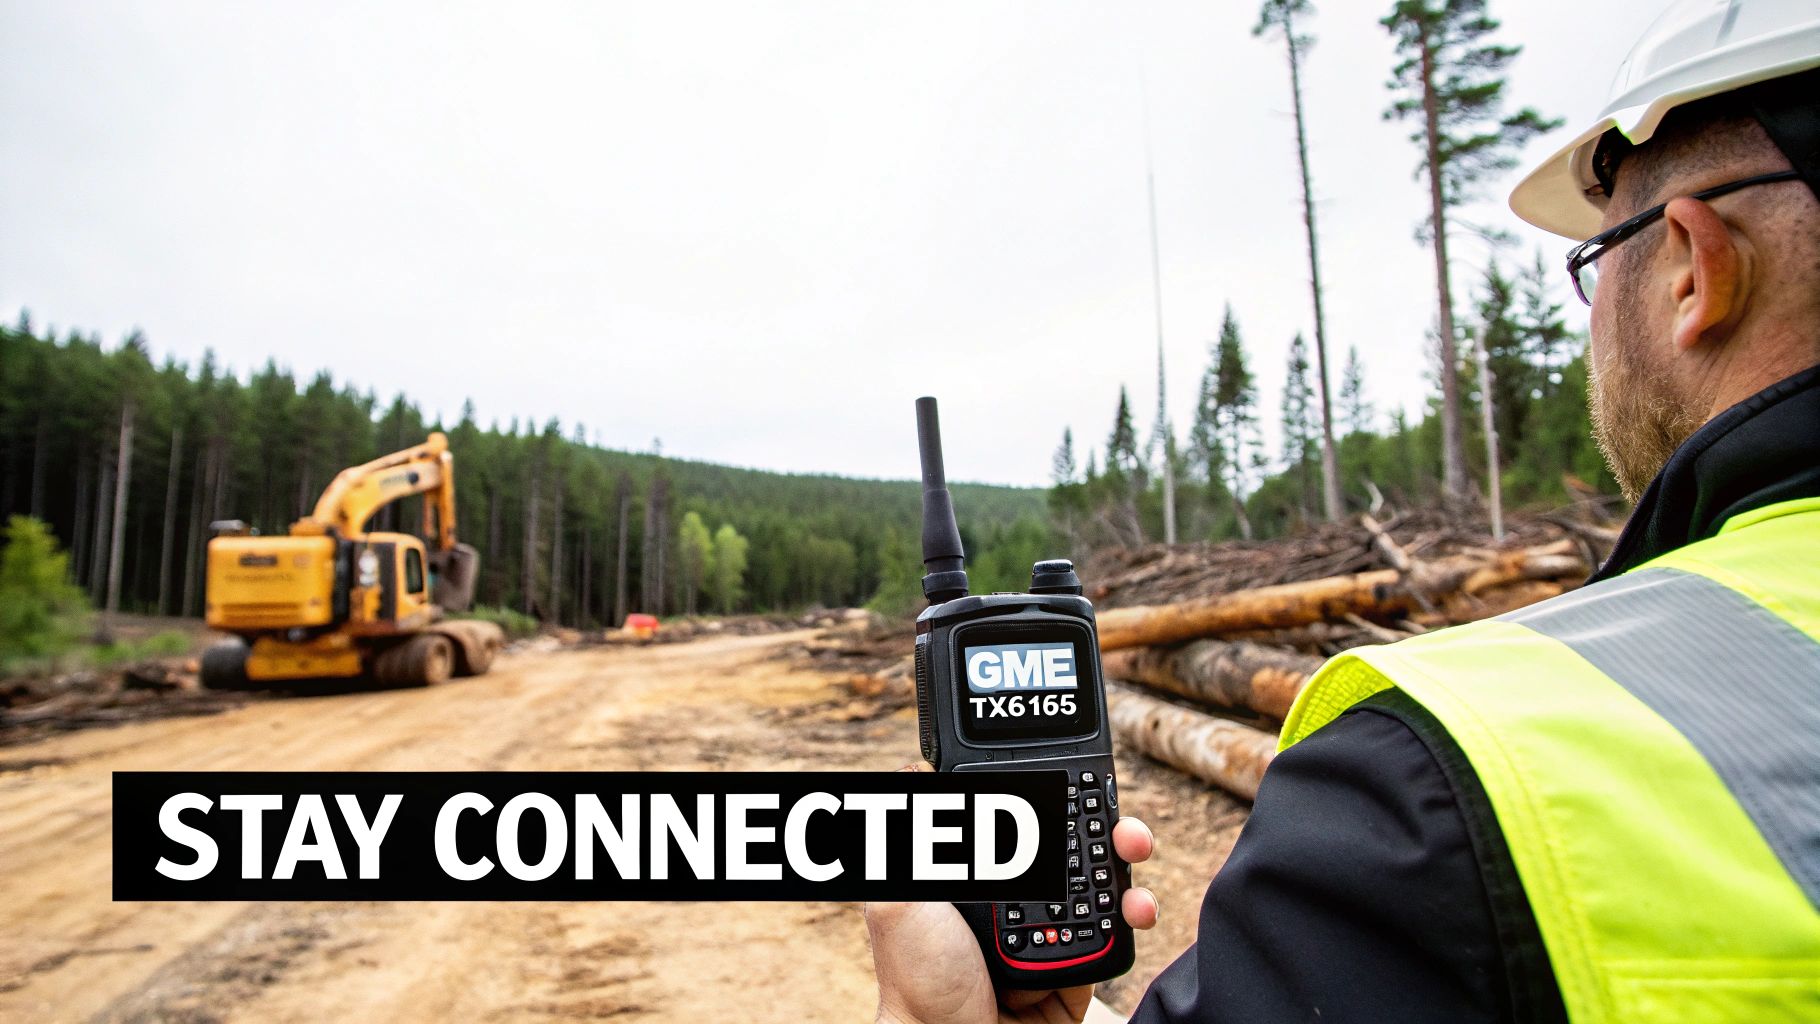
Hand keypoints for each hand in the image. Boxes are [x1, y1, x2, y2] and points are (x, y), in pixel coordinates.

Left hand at [867, 765, 1159, 1023]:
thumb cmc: (917, 980)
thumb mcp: (901, 899)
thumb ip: (910, 839)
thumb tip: (912, 773)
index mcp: (974, 883)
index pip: (1024, 831)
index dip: (1057, 806)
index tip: (1084, 787)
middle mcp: (1012, 908)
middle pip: (1070, 857)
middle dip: (1106, 835)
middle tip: (1127, 831)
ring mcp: (1045, 941)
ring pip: (1098, 895)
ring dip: (1127, 875)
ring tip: (1137, 863)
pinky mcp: (1072, 977)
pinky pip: (1110, 945)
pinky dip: (1129, 925)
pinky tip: (1135, 911)